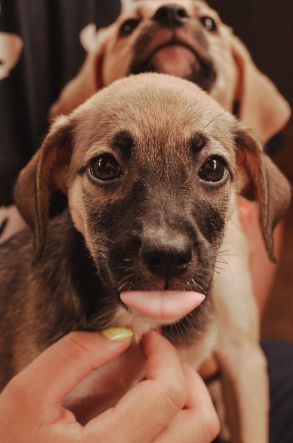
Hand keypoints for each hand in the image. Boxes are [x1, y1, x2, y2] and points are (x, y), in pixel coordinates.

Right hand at [0, 330, 218, 442]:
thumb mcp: (29, 395)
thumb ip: (75, 355)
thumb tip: (123, 333)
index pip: (166, 395)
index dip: (165, 354)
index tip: (149, 338)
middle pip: (199, 423)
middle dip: (186, 375)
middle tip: (160, 356)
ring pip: (195, 438)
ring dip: (185, 397)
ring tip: (156, 375)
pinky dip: (174, 418)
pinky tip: (145, 404)